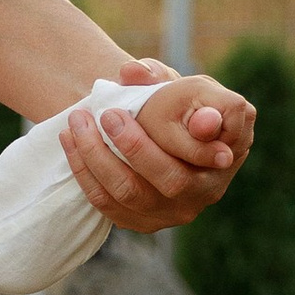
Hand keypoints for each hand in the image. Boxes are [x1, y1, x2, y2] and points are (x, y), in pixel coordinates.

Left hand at [60, 69, 253, 233]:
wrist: (168, 130)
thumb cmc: (184, 101)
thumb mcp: (183, 82)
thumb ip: (160, 75)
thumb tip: (132, 72)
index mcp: (225, 156)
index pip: (201, 154)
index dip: (165, 139)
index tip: (116, 112)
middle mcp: (204, 193)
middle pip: (167, 180)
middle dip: (128, 146)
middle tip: (102, 114)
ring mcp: (173, 213)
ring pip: (129, 194)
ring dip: (95, 157)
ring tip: (76, 122)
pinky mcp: (144, 222)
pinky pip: (107, 205)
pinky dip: (84, 174)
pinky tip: (70, 142)